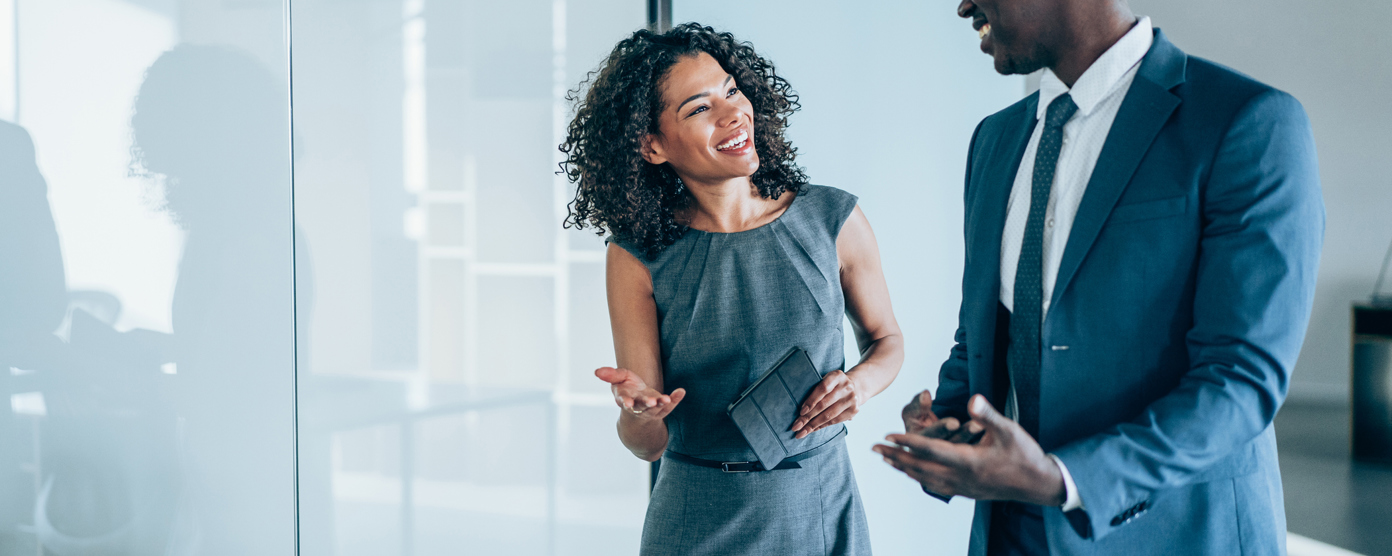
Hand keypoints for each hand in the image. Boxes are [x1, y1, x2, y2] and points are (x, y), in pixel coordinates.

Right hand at [595, 367, 685, 421]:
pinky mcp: (662, 409)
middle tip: (651, 402)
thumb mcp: (618, 379)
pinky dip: (675, 399)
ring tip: (667, 399)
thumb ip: (610, 375)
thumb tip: (597, 371)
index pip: (624, 401)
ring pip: (656, 409)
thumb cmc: (627, 388)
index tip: (627, 403)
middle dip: (646, 405)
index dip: (625, 402)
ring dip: (661, 404)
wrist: (638, 403)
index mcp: (625, 399)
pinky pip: (669, 406)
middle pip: (642, 407)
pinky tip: (681, 391)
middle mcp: (638, 406)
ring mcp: (651, 409)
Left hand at [791, 370, 862, 438]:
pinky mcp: (854, 410)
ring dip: (813, 425)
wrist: (856, 387)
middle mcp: (846, 387)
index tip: (801, 412)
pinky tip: (812, 429)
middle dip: (808, 417)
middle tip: (796, 426)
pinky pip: (835, 421)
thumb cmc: (833, 385)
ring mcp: (852, 399)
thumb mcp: (826, 380)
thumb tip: (800, 409)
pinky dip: (822, 426)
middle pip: (824, 404)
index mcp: (837, 376)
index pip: (822, 388)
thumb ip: (815, 389)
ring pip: (829, 415)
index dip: (811, 400)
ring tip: (801, 432)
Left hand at [873, 394, 1064, 505]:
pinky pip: (935, 485)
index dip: (906, 442)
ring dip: (903, 468)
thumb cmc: (1025, 454)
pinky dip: (919, 477)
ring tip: (886, 459)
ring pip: (925, 478)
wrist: (1039, 484)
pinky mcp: (967, 492)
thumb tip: (972, 399)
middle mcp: (961, 477)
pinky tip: (913, 473)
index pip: (930, 450)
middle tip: (874, 448)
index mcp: (969, 461)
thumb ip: (987, 414)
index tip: (887, 435)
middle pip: (919, 467)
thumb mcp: (1009, 430)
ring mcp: (963, 487)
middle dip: (895, 456)